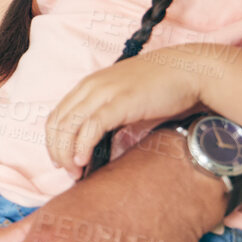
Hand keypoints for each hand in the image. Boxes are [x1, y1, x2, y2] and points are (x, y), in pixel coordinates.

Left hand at [44, 46, 205, 172]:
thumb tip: (98, 148)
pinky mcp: (120, 101)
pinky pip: (91, 126)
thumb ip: (108, 120)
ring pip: (69, 126)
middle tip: (67, 171)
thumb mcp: (125, 102)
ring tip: (74, 171)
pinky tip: (83, 160)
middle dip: (57, 151)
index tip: (60, 161)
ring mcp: (104, 92)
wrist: (188, 70)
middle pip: (57, 123)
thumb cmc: (160, 89)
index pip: (57, 116)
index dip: (53, 141)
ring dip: (66, 153)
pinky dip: (82, 145)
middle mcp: (91, 87)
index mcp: (89, 86)